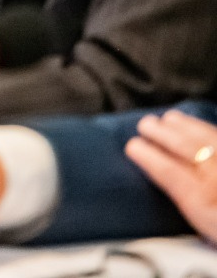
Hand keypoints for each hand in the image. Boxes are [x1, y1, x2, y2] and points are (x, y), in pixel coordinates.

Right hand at [125, 109, 216, 241]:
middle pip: (189, 149)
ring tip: (169, 118)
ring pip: (209, 138)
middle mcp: (216, 174)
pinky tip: (202, 127)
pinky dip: (208, 129)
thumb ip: (185, 195)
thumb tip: (162, 171)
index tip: (132, 146)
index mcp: (203, 197)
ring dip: (186, 126)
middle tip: (145, 124)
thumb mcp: (205, 221)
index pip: (170, 172)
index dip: (149, 157)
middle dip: (164, 135)